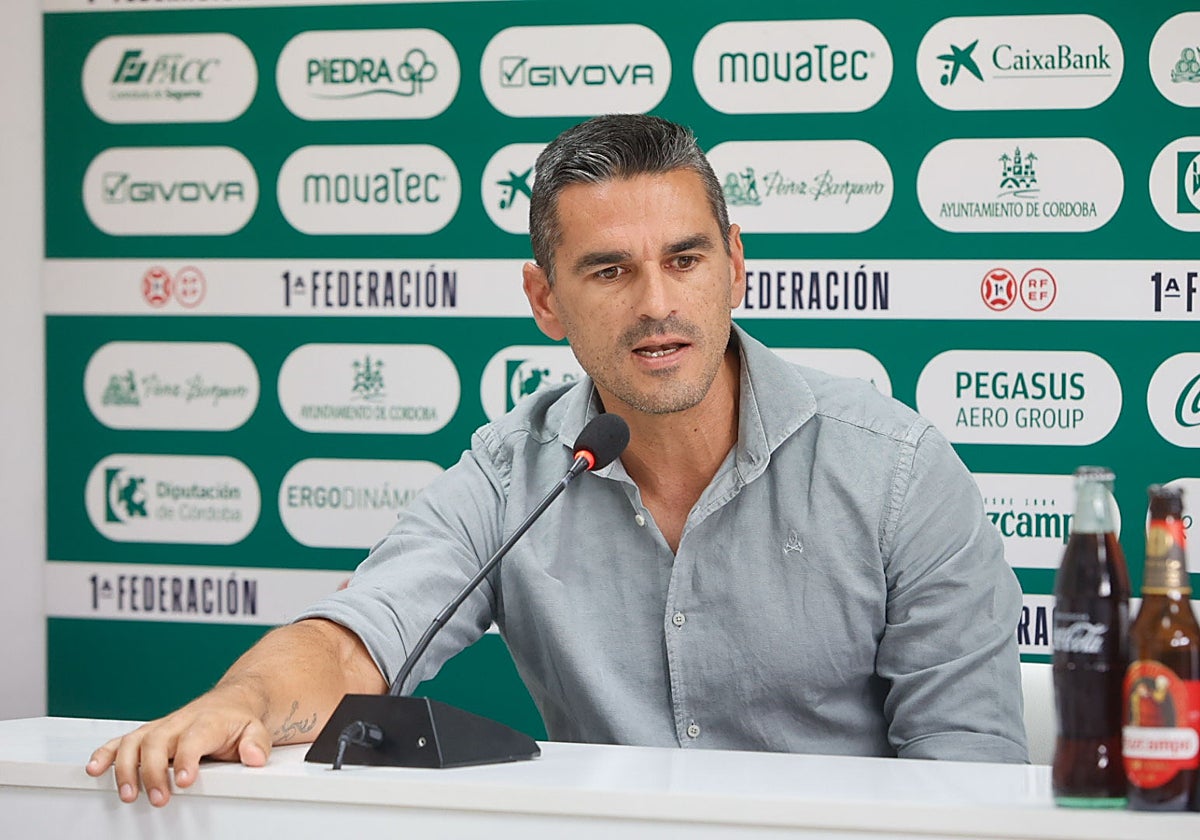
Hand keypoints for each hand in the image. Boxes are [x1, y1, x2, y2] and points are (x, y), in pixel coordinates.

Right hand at [84, 685, 270, 806]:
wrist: (231, 701)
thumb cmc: (238, 720)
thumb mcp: (256, 729)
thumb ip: (256, 743)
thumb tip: (255, 757)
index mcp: (206, 722)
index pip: (193, 738)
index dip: (186, 759)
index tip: (184, 781)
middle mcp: (179, 722)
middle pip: (157, 742)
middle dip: (153, 772)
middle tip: (158, 798)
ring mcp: (161, 727)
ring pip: (134, 741)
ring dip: (125, 768)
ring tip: (127, 793)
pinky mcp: (148, 733)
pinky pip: (121, 740)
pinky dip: (105, 753)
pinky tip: (95, 768)